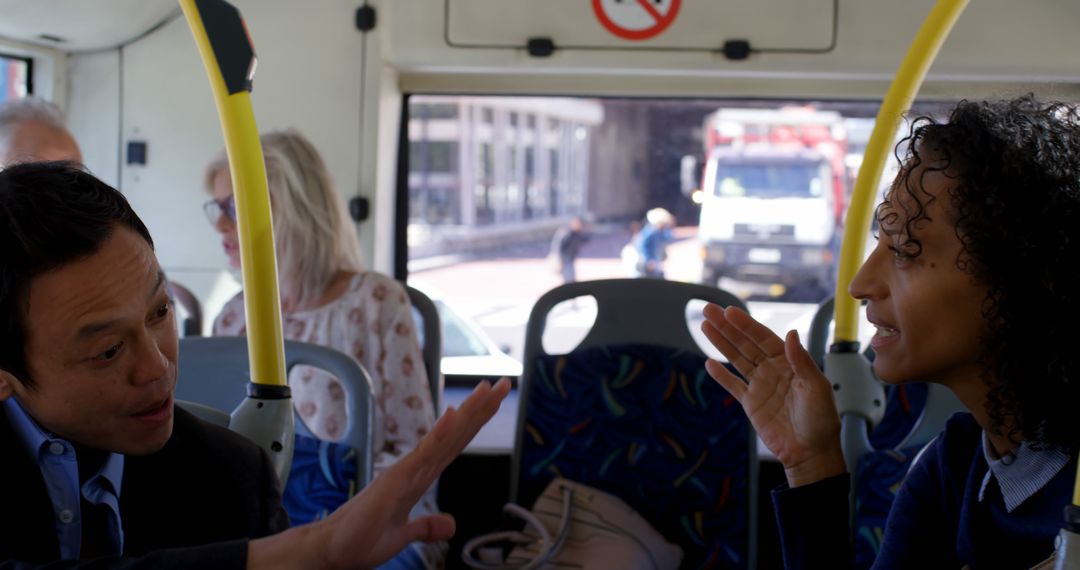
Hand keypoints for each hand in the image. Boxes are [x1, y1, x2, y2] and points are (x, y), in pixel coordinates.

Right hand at [248, 378, 511, 568]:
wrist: (333, 551)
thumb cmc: (360, 540)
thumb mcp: (404, 534)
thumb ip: (426, 526)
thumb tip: (450, 525)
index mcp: (420, 477)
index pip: (454, 444)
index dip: (475, 422)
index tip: (494, 401)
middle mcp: (416, 468)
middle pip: (455, 433)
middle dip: (479, 408)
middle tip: (503, 383)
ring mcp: (407, 471)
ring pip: (445, 437)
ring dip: (467, 413)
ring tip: (487, 389)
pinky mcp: (397, 480)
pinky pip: (424, 453)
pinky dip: (439, 434)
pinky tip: (454, 416)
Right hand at [701, 305, 843, 486]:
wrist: (811, 452)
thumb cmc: (821, 420)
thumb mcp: (817, 388)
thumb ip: (802, 361)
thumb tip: (790, 334)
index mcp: (789, 363)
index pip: (763, 338)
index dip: (745, 324)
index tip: (729, 312)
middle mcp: (773, 370)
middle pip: (745, 343)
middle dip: (727, 327)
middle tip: (708, 310)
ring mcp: (760, 386)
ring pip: (736, 359)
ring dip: (720, 343)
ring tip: (704, 326)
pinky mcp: (751, 404)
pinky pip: (733, 385)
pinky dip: (721, 375)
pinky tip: (709, 362)